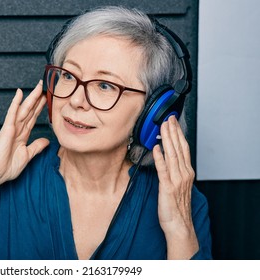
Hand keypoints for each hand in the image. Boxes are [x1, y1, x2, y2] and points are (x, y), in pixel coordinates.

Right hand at [0, 81, 49, 203]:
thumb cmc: (7, 167)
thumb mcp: (27, 156)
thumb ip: (36, 147)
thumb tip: (47, 140)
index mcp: (22, 135)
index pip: (33, 118)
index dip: (40, 108)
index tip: (47, 99)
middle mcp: (17, 129)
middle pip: (30, 110)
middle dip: (37, 99)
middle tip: (44, 86)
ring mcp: (12, 128)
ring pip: (24, 109)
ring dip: (31, 97)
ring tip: (39, 87)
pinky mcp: (6, 129)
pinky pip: (12, 113)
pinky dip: (16, 103)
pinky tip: (19, 93)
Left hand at [153, 116, 198, 258]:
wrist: (179, 225)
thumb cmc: (176, 207)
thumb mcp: (177, 185)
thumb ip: (173, 171)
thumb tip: (165, 158)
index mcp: (186, 172)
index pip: (183, 148)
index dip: (178, 134)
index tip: (173, 122)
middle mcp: (183, 174)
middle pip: (179, 148)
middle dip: (173, 131)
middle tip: (168, 118)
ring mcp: (176, 180)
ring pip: (172, 155)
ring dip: (167, 139)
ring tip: (163, 126)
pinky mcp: (167, 187)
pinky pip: (163, 169)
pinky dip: (160, 157)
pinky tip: (156, 147)